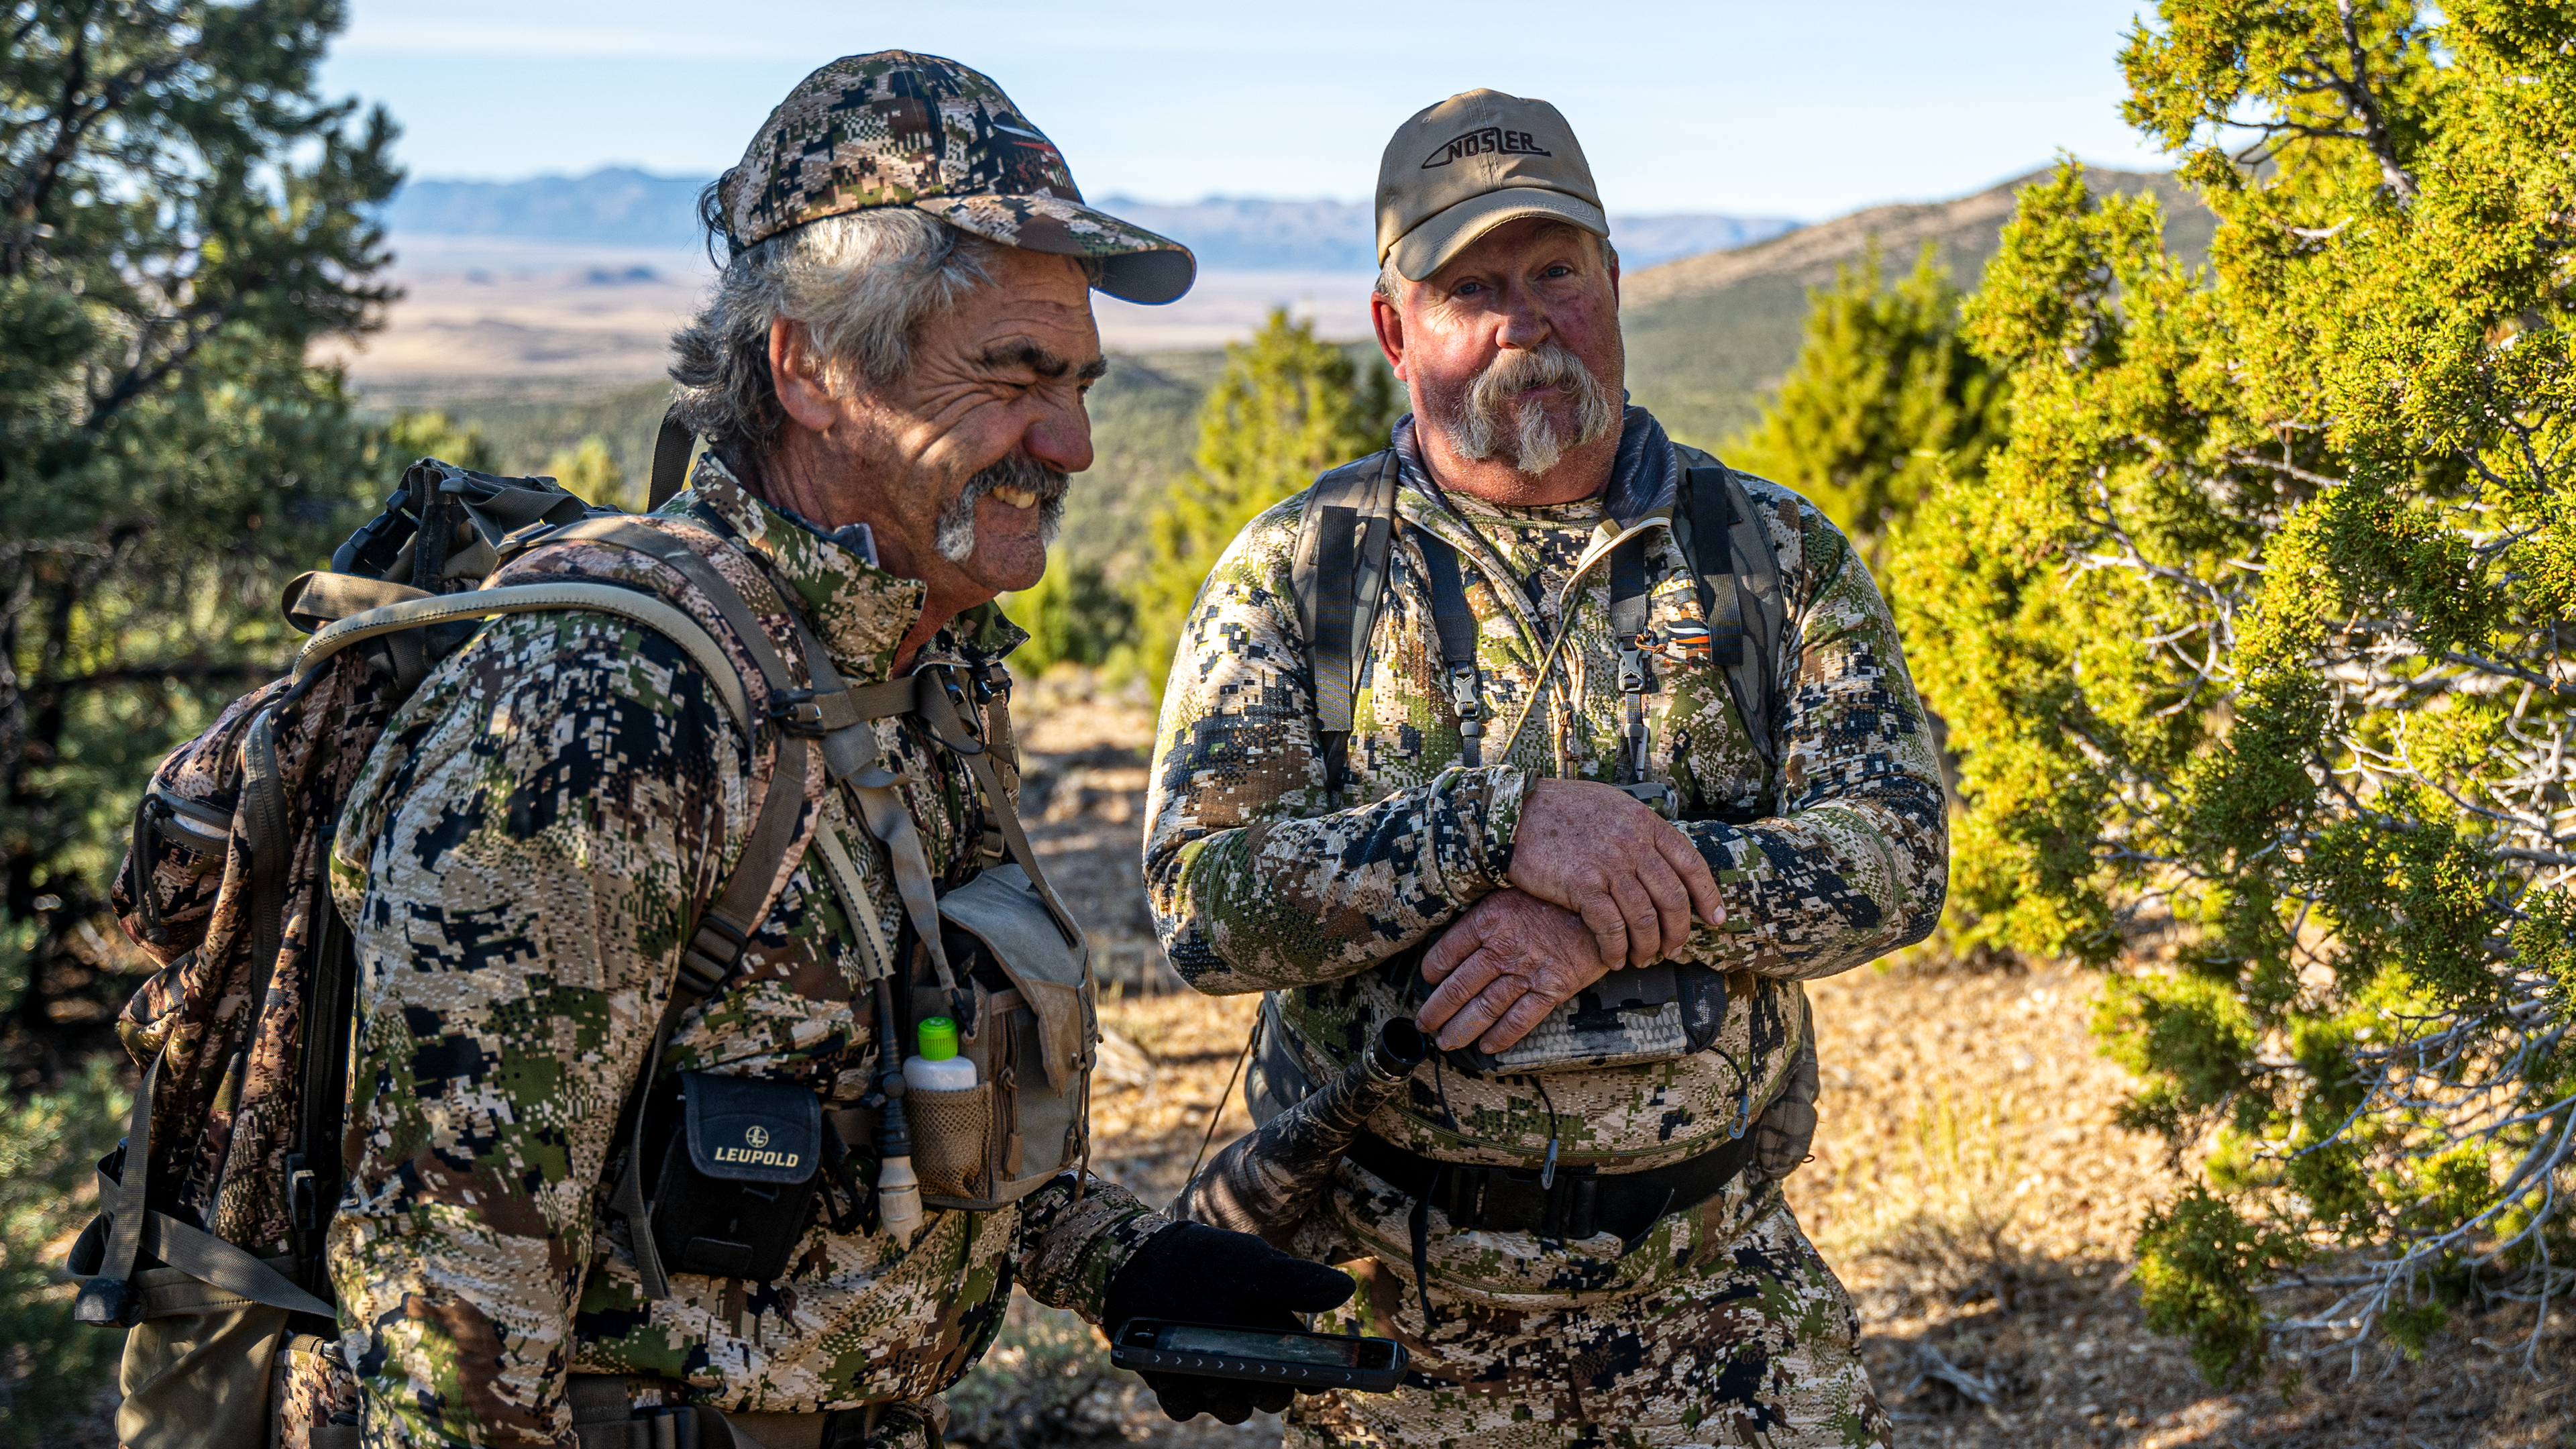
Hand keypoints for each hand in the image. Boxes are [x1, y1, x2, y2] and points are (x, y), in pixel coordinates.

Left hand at [1102, 1223, 1355, 1423]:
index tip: (1314, 1379)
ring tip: (1207, 1372)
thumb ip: (1293, 1281)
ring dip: (1224, 1398)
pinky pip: (1184, 1408)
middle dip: (1267, 1395)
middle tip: (1257, 1380)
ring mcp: (1210, 1375)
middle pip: (1270, 1398)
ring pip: (1230, 1409)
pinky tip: (1174, 1375)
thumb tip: (1345, 1288)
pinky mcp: (1174, 1382)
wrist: (1140, 1259)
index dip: (1314, 1378)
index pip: (1306, 1368)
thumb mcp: (1249, 1263)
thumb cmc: (1203, 1258)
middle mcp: (1246, 1360)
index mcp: (1273, 1332)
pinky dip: (1181, 1397)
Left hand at [1417, 890, 1610, 1052]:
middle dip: (1437, 1010)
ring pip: (1484, 1007)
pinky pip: (1520, 1019)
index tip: (1428, 981)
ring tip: (1446, 1043)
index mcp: (1489, 918)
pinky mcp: (1552, 988)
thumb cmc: (1560, 894)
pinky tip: (1487, 1047)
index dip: (1432, 971)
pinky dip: (1501, 1036)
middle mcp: (1503, 947)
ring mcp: (1527, 970)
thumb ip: (1490, 910)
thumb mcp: (1516, 888)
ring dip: (1461, 1029)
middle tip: (1424, 1024)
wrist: (1609, 903)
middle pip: (1459, 986)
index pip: (1447, 951)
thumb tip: (1465, 930)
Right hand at [1505, 778, 1722, 965]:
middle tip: (1674, 949)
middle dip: (1679, 931)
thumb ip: (1638, 829)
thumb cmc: (1560, 809)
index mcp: (1645, 823)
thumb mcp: (1611, 805)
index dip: (1708, 896)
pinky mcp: (1583, 886)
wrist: (1515, 814)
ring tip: (1643, 958)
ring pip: (1645, 918)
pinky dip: (1617, 949)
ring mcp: (1609, 865)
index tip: (1715, 919)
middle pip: (1673, 897)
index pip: (1691, 863)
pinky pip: (1611, 928)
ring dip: (1648, 946)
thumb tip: (1660, 855)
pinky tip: (1615, 958)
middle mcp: (1633, 843)